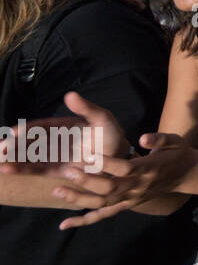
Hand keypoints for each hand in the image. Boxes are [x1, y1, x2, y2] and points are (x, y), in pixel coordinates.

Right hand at [0, 91, 128, 172]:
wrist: (119, 153)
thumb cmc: (110, 133)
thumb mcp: (101, 118)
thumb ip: (86, 108)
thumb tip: (70, 95)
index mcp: (62, 126)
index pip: (39, 127)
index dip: (26, 129)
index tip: (13, 132)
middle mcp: (54, 140)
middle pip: (28, 141)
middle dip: (13, 144)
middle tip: (0, 149)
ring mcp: (54, 155)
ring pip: (28, 156)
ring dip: (13, 158)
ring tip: (0, 162)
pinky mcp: (57, 169)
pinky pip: (37, 169)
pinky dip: (23, 169)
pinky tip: (8, 170)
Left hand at [52, 132, 197, 229]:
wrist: (185, 174)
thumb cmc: (176, 153)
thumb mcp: (174, 140)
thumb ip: (159, 138)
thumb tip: (142, 138)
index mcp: (149, 168)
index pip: (125, 169)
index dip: (106, 163)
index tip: (88, 153)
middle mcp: (138, 186)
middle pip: (109, 188)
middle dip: (86, 181)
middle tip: (67, 171)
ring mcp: (132, 198)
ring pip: (103, 203)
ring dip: (79, 199)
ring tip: (57, 191)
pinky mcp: (127, 204)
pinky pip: (104, 215)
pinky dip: (84, 221)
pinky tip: (64, 225)